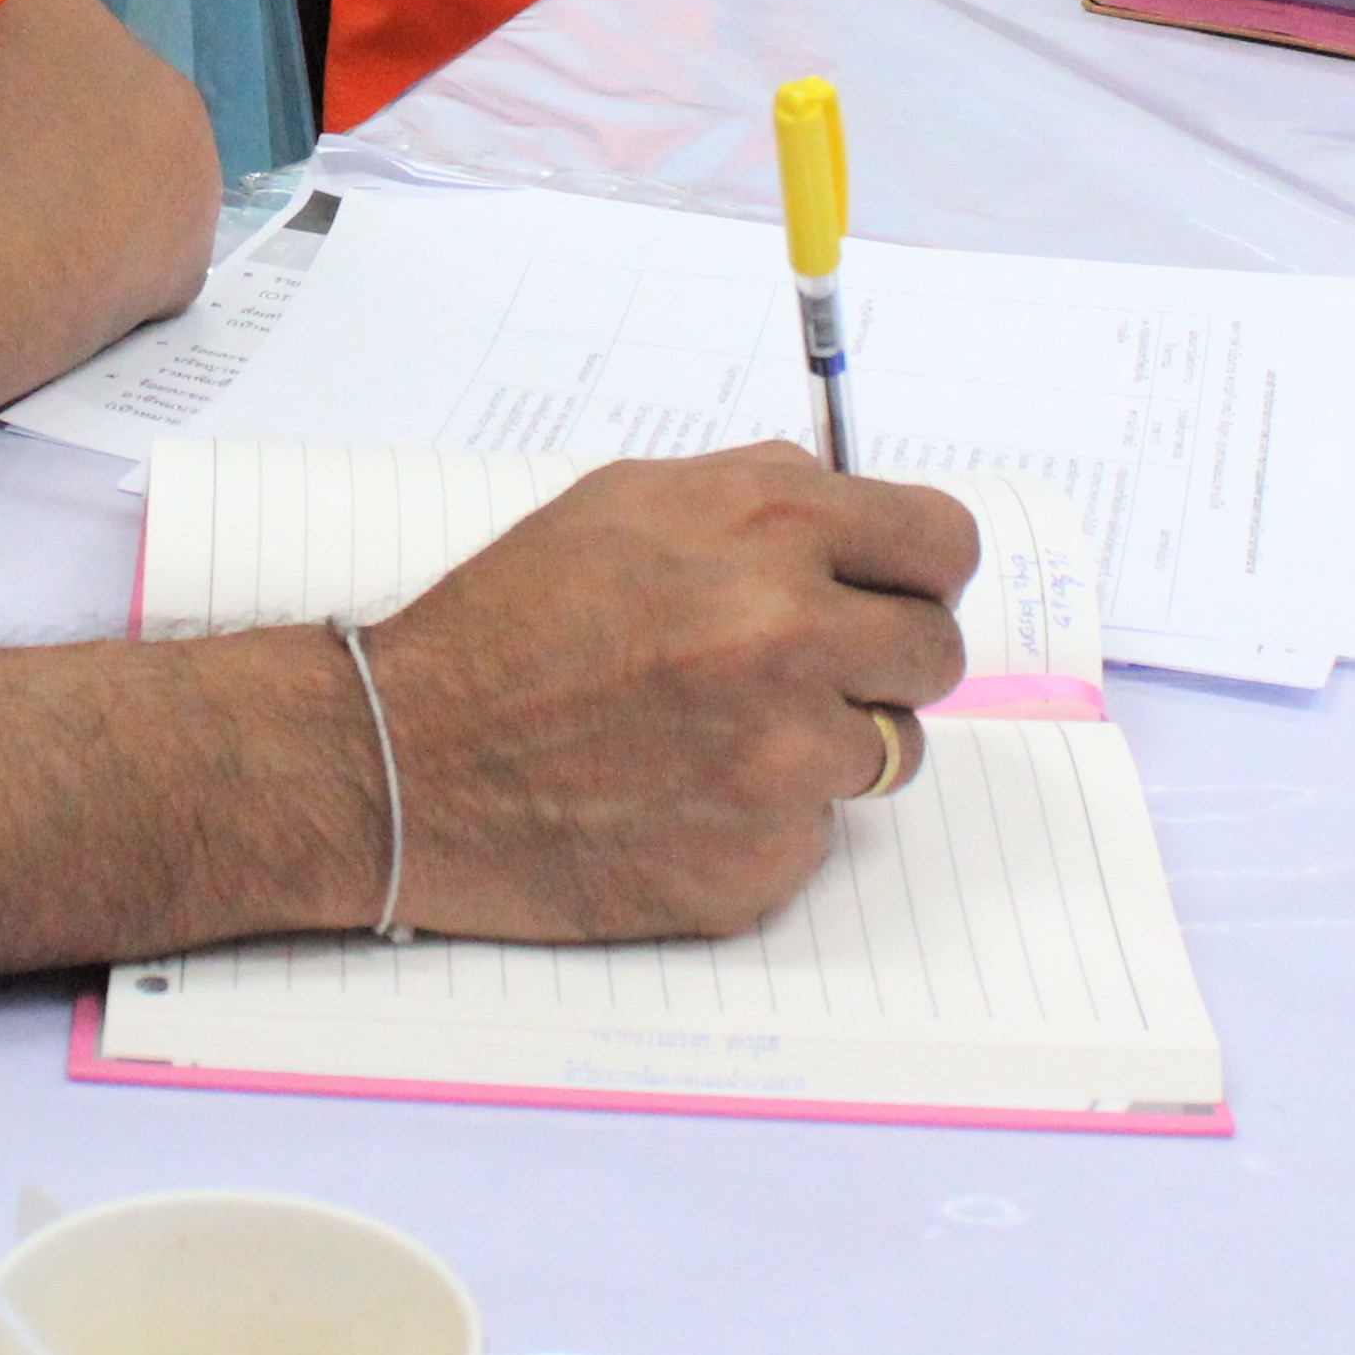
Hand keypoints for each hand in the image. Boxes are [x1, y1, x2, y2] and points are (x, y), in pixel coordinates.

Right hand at [355, 448, 973, 941]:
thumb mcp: (629, 502)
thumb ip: (761, 495)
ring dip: (821, 742)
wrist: (410, 760)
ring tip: (713, 732)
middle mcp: (792, 638)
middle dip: (880, 659)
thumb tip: (854, 513)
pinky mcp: (764, 859)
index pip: (944, 543)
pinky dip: (764, 818)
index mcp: (768, 530)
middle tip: (798, 669)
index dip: (918, 569)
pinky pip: (817, 832)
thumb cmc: (507, 625)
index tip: (890, 589)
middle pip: (934, 653)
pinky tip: (678, 795)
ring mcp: (784, 760)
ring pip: (886, 751)